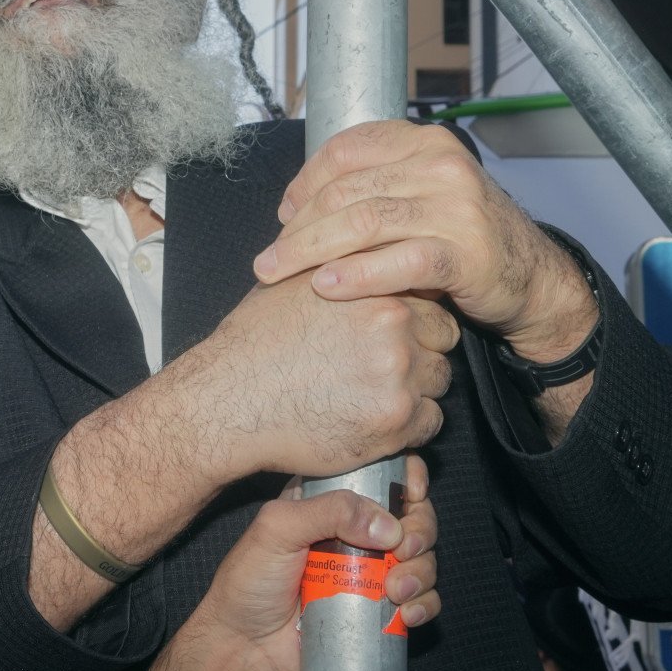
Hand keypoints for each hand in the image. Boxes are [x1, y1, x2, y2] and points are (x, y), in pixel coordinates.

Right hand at [163, 272, 458, 478]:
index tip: (390, 330)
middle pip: (443, 339)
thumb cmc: (256, 341)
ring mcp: (398, 378)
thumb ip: (341, 264)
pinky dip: (408, 425)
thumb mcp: (294, 281)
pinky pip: (429, 422)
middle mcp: (395, 330)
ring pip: (439, 382)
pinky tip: (371, 416)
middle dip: (420, 350)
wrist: (229, 400)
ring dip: (416, 388)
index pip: (430, 295)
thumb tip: (365, 246)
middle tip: (380, 364)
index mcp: (376, 290)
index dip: (412, 314)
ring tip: (370, 391)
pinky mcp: (395, 423)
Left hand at [201, 456, 438, 670]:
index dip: (405, 477)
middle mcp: (353, 532)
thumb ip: (327, 512)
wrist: (245, 648)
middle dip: (420, 530)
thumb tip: (388, 526)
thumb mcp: (276, 530)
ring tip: (396, 590)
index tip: (414, 492)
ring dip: (422, 571)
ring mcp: (369, 571)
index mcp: (327, 502)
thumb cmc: (248, 584)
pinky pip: (420, 600)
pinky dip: (425, 604)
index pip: (379, 475)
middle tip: (404, 551)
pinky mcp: (377, 608)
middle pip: (412, 516)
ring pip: (421, 558)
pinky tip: (408, 614)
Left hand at [254, 121, 596, 362]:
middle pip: (347, 190)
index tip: (284, 214)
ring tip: (279, 273)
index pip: (346, 151)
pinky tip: (325, 287)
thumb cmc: (460, 238)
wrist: (529, 276)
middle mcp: (441, 165)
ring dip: (311, 251)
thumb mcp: (418, 196)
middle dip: (298, 227)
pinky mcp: (467, 251)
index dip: (304, 182)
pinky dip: (356, 275)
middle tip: (267, 259)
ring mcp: (456, 206)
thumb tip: (297, 202)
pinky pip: (400, 261)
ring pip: (364, 222)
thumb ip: (370, 189)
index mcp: (423, 143)